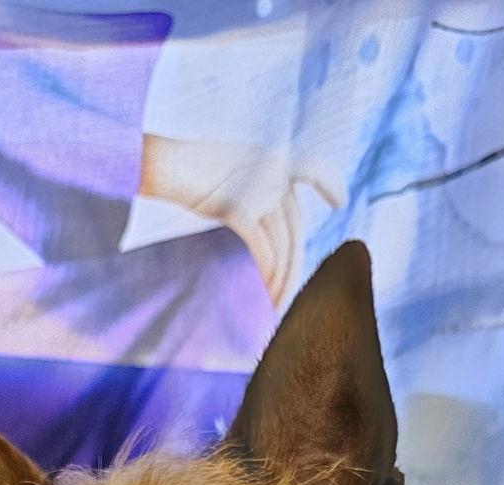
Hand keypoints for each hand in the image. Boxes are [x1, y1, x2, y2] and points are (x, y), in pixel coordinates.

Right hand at [139, 136, 342, 305]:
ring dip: (279, 279)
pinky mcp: (237, 205)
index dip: (328, 183)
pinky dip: (266, 269)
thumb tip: (272, 240)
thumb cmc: (192, 177)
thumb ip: (259, 197)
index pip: (311, 170)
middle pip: (294, 227)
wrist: (163, 165)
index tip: (339, 201)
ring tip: (276, 307)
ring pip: (280, 242)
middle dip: (295, 269)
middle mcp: (271, 168)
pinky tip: (266, 290)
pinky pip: (261, 245)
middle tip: (291, 302)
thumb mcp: (234, 179)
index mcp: (273, 158)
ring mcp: (256, 185)